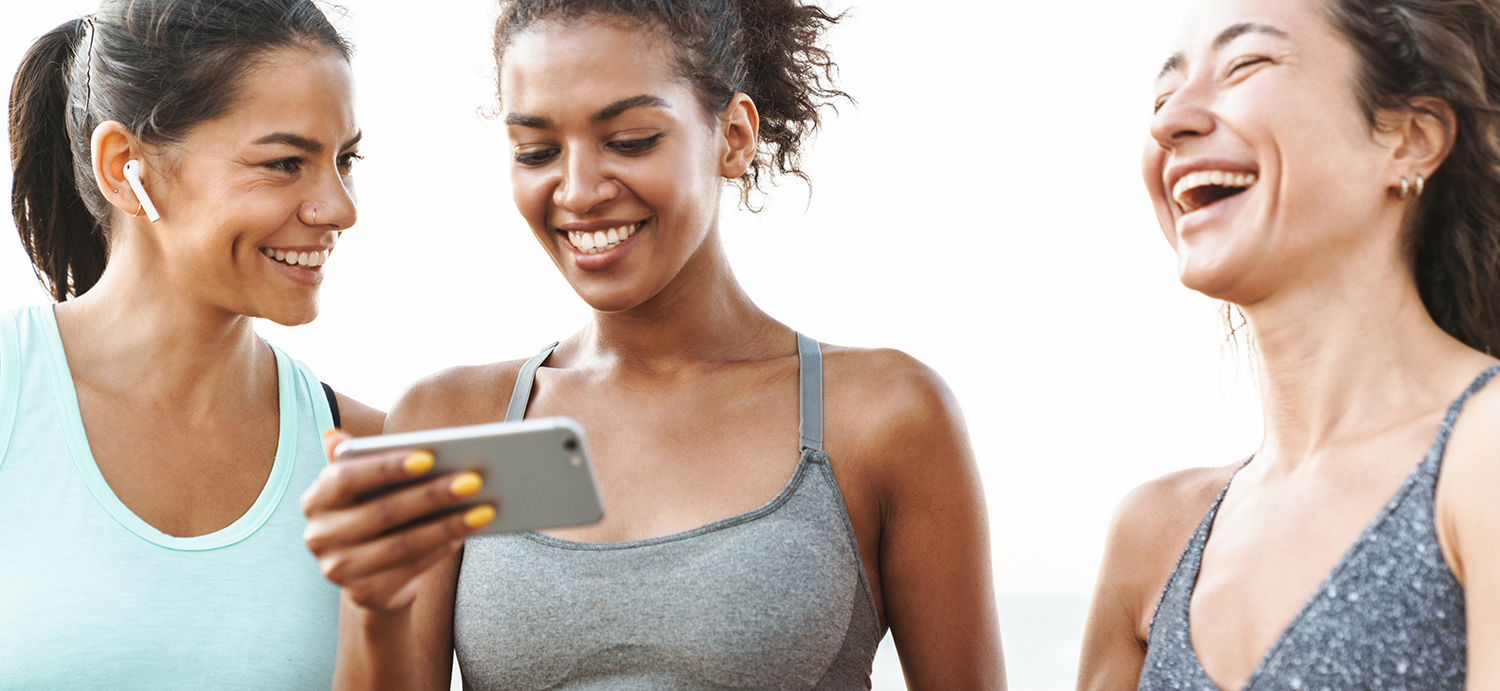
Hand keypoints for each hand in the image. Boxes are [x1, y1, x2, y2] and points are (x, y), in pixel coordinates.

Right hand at [301, 430, 494, 612]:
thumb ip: (356, 459)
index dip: (386, 467)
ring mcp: (339, 569)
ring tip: (484, 510)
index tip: (429, 456)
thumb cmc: (375, 515)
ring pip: (403, 544)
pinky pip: (412, 568)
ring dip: (448, 525)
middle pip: (383, 512)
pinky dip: (441, 549)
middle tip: (474, 480)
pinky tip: (466, 534)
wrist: (372, 577)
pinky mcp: (365, 594)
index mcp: (316, 500)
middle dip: (432, 495)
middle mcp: (319, 536)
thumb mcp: (363, 488)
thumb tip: (333, 435)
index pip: (345, 478)